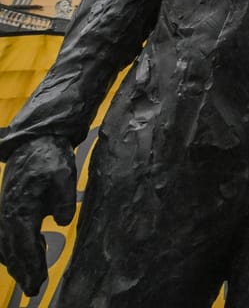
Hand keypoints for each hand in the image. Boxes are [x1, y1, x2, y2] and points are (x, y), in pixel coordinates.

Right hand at [0, 136, 76, 296]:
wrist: (34, 140)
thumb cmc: (49, 157)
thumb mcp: (63, 174)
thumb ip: (62, 200)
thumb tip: (62, 221)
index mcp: (20, 207)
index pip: (24, 243)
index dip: (31, 265)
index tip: (37, 280)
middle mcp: (8, 212)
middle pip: (12, 249)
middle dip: (22, 270)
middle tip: (33, 289)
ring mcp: (6, 209)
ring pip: (6, 244)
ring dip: (16, 262)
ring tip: (29, 278)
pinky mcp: (9, 206)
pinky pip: (6, 234)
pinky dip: (13, 248)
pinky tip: (25, 255)